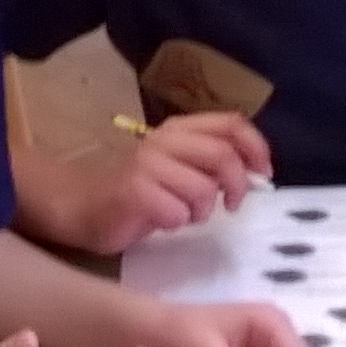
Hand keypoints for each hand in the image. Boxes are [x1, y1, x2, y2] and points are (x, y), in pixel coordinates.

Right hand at [81, 113, 271, 253]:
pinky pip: (178, 213)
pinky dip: (178, 223)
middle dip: (237, 185)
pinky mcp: (133, 192)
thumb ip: (212, 163)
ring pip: (202, 189)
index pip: (230, 123)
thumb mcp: (179, 168)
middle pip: (222, 155)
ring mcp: (146, 165)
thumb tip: (256, 173)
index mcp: (178, 129)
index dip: (256, 147)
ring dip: (202, 211)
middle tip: (231, 205)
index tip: (264, 173)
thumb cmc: (137, 191)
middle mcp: (163, 140)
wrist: (81, 205)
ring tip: (185, 215)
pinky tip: (163, 222)